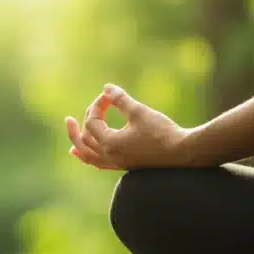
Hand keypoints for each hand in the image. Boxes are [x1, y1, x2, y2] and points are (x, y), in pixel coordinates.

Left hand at [65, 84, 189, 169]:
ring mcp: (117, 163)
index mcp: (110, 143)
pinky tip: (87, 155)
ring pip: (89, 156)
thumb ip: (121, 99)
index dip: (97, 105)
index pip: (92, 122)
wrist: (182, 153)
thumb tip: (107, 88)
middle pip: (85, 138)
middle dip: (84, 121)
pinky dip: (90, 158)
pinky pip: (100, 164)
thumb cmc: (162, 132)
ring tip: (72, 140)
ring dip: (79, 144)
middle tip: (87, 108)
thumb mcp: (139, 112)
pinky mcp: (125, 165)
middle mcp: (110, 156)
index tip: (110, 95)